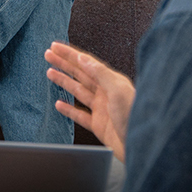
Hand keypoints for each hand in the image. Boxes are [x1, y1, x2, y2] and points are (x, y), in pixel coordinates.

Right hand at [45, 41, 134, 161]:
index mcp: (112, 81)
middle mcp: (106, 93)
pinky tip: (59, 104)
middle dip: (64, 64)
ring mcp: (102, 109)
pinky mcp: (99, 125)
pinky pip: (79, 115)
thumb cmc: (136, 117)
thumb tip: (83, 58)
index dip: (70, 54)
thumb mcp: (118, 90)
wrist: (143, 145)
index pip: (86, 63)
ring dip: (64, 82)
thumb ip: (100, 73)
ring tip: (50, 73)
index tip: (56, 46)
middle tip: (48, 54)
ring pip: (78, 92)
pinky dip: (68, 109)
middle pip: (80, 74)